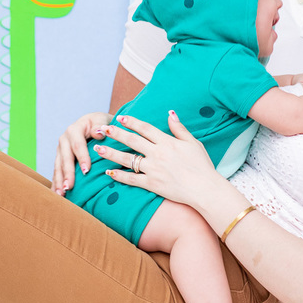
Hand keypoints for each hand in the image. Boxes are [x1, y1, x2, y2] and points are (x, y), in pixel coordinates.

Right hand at [51, 111, 110, 194]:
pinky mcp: (59, 158)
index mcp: (75, 129)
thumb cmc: (101, 123)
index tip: (86, 171)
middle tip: (69, 187)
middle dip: (67, 174)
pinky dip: (56, 183)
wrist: (93, 122)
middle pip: (66, 158)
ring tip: (60, 195)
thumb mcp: (102, 120)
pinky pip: (57, 171)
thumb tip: (99, 132)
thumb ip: (100, 126)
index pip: (78, 145)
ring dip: (59, 181)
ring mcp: (60, 149)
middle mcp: (64, 139)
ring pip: (58, 166)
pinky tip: (56, 194)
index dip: (82, 158)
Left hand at [92, 111, 220, 206]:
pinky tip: (109, 172)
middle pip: (132, 141)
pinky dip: (119, 176)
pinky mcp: (152, 184)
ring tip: (98, 149)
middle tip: (102, 129)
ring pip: (127, 159)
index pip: (145, 128)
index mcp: (167, 142)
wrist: (204, 189)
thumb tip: (170, 113)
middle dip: (116, 134)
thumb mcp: (193, 143)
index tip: (120, 118)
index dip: (132, 122)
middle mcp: (158, 154)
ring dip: (111, 153)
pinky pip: (132, 179)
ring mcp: (153, 170)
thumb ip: (179, 128)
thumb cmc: (202, 166)